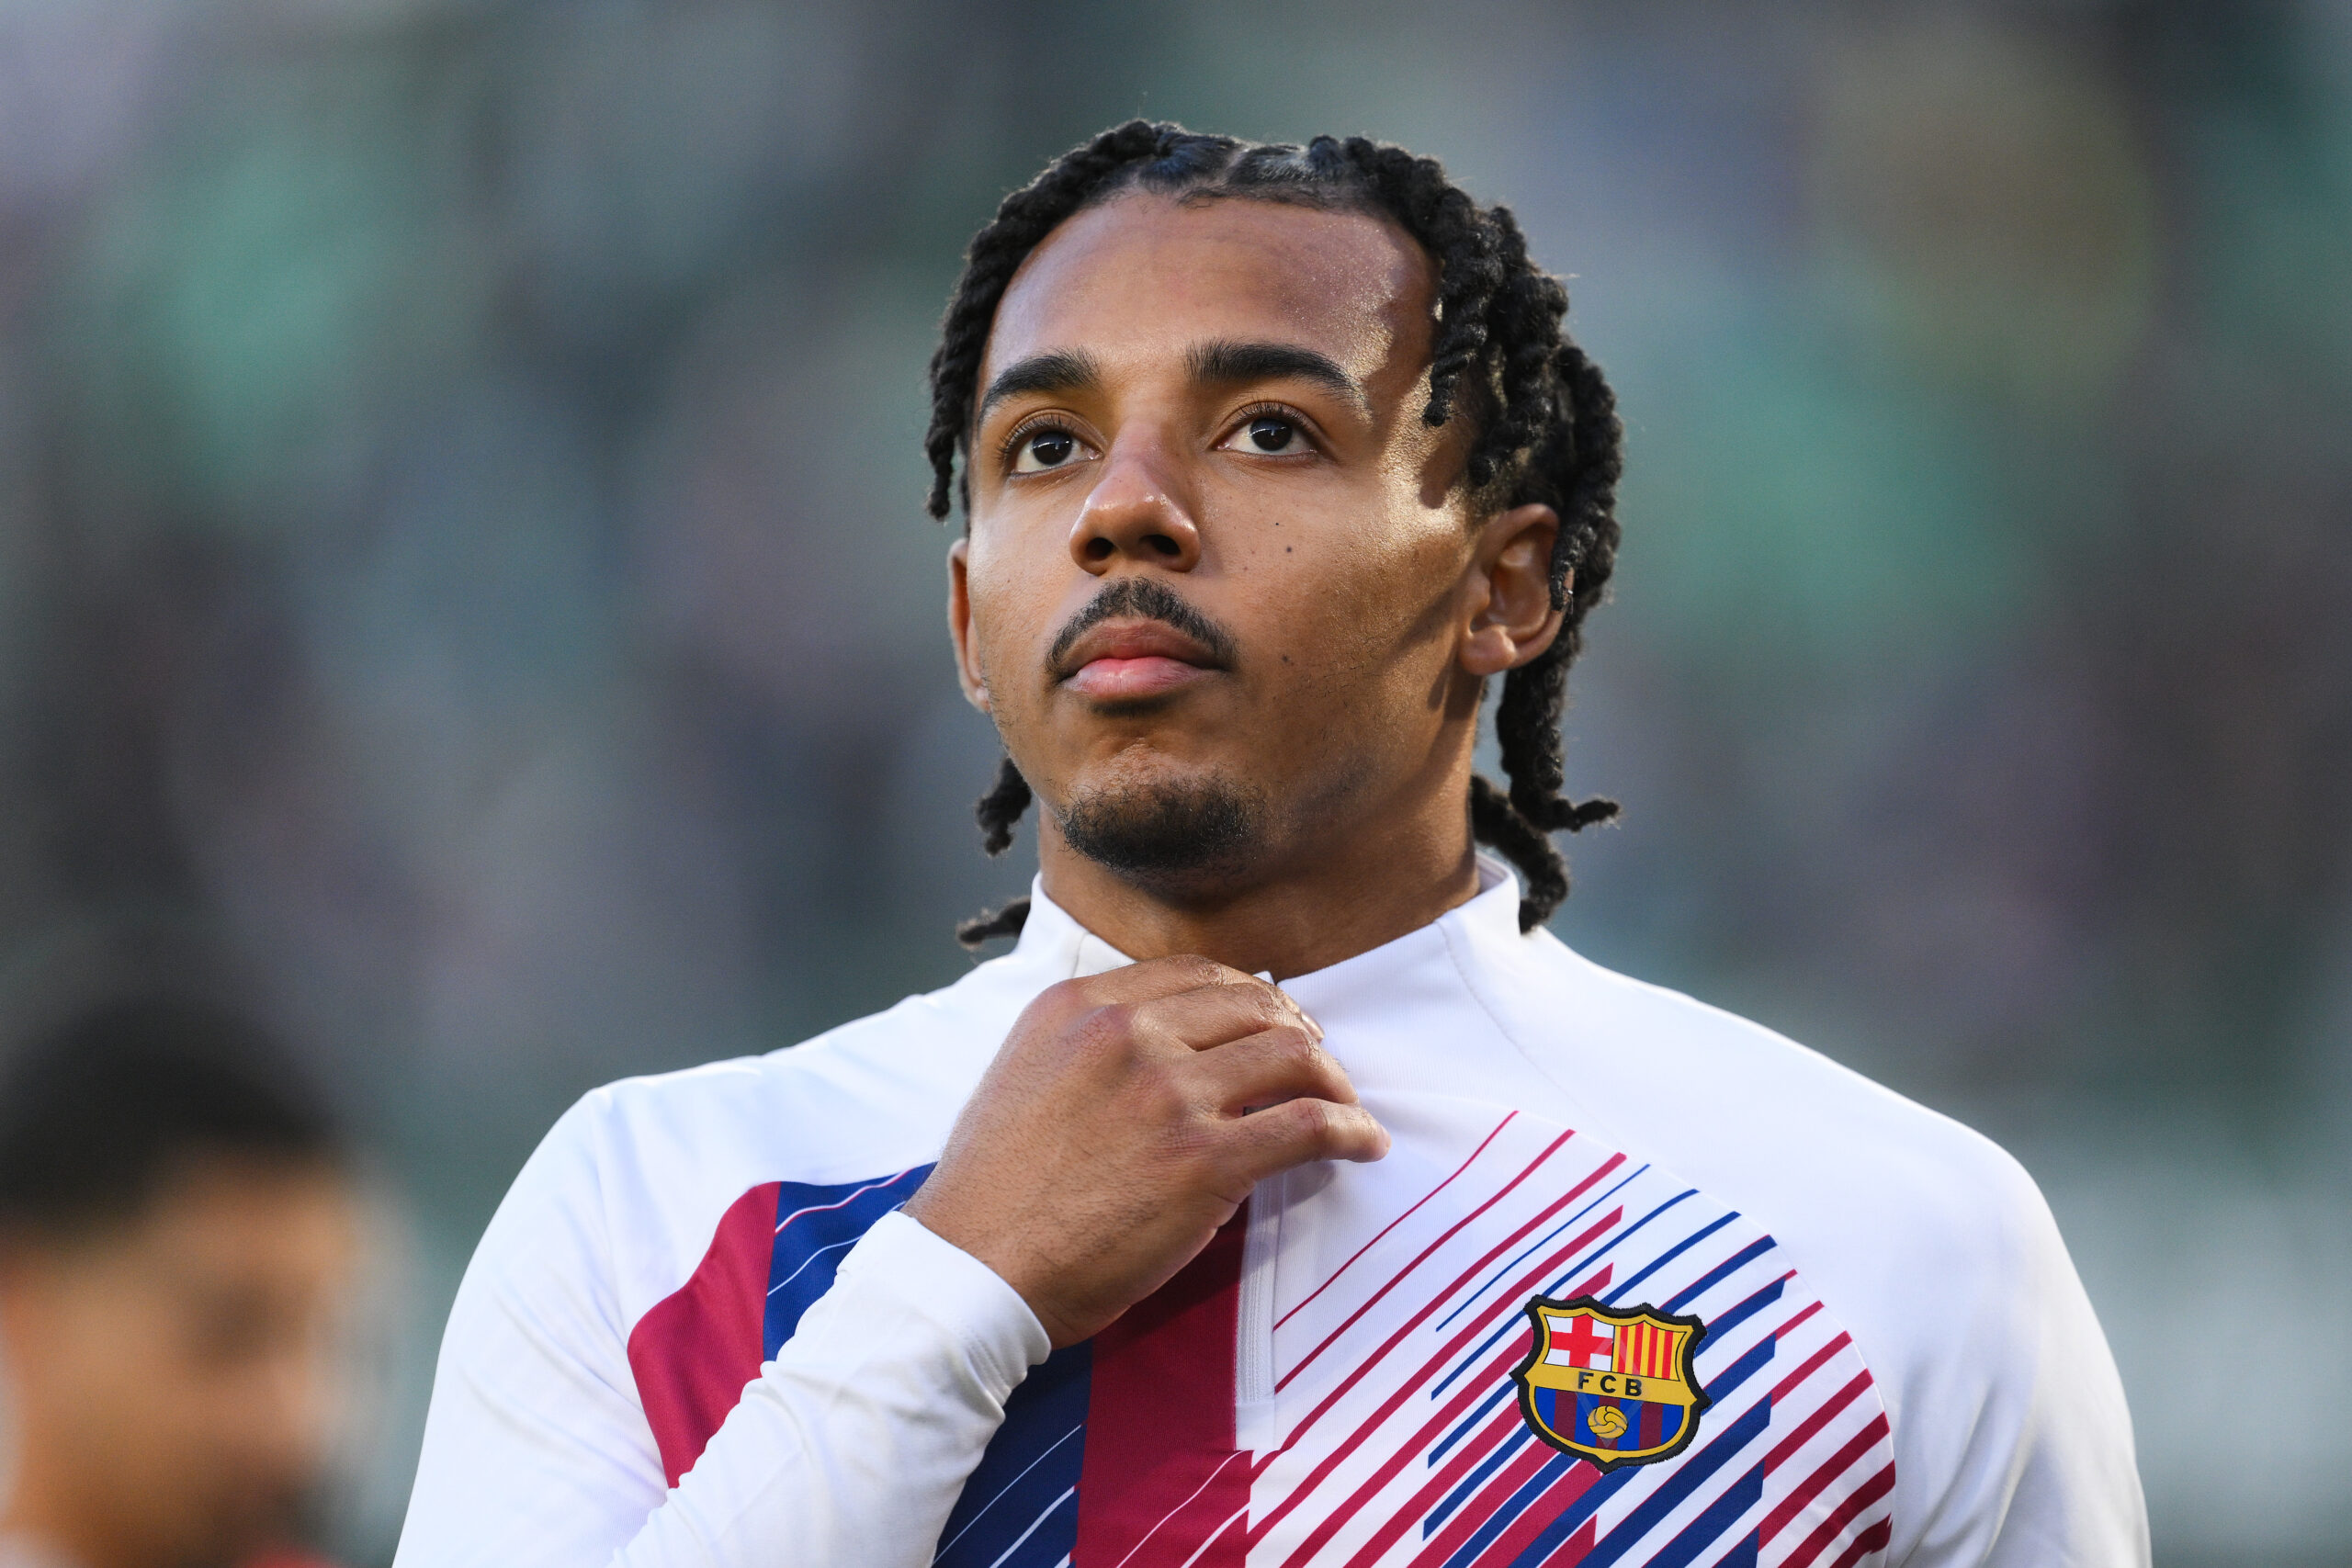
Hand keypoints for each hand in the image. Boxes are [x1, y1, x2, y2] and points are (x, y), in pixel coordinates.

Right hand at [904, 955, 1388, 1346]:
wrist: (973, 1271)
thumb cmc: (990, 1195)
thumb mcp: (1022, 1076)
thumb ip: (1085, 1047)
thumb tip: (1156, 1048)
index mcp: (1078, 1007)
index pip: (1192, 974)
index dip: (1247, 995)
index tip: (1269, 1019)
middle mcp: (1126, 1035)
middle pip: (1251, 1004)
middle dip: (1297, 1029)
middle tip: (1316, 1060)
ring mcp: (1168, 1093)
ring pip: (1290, 1054)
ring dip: (1332, 1079)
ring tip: (1346, 1105)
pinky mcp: (1204, 1159)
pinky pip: (1306, 1124)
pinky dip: (1350, 1130)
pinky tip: (1363, 1143)